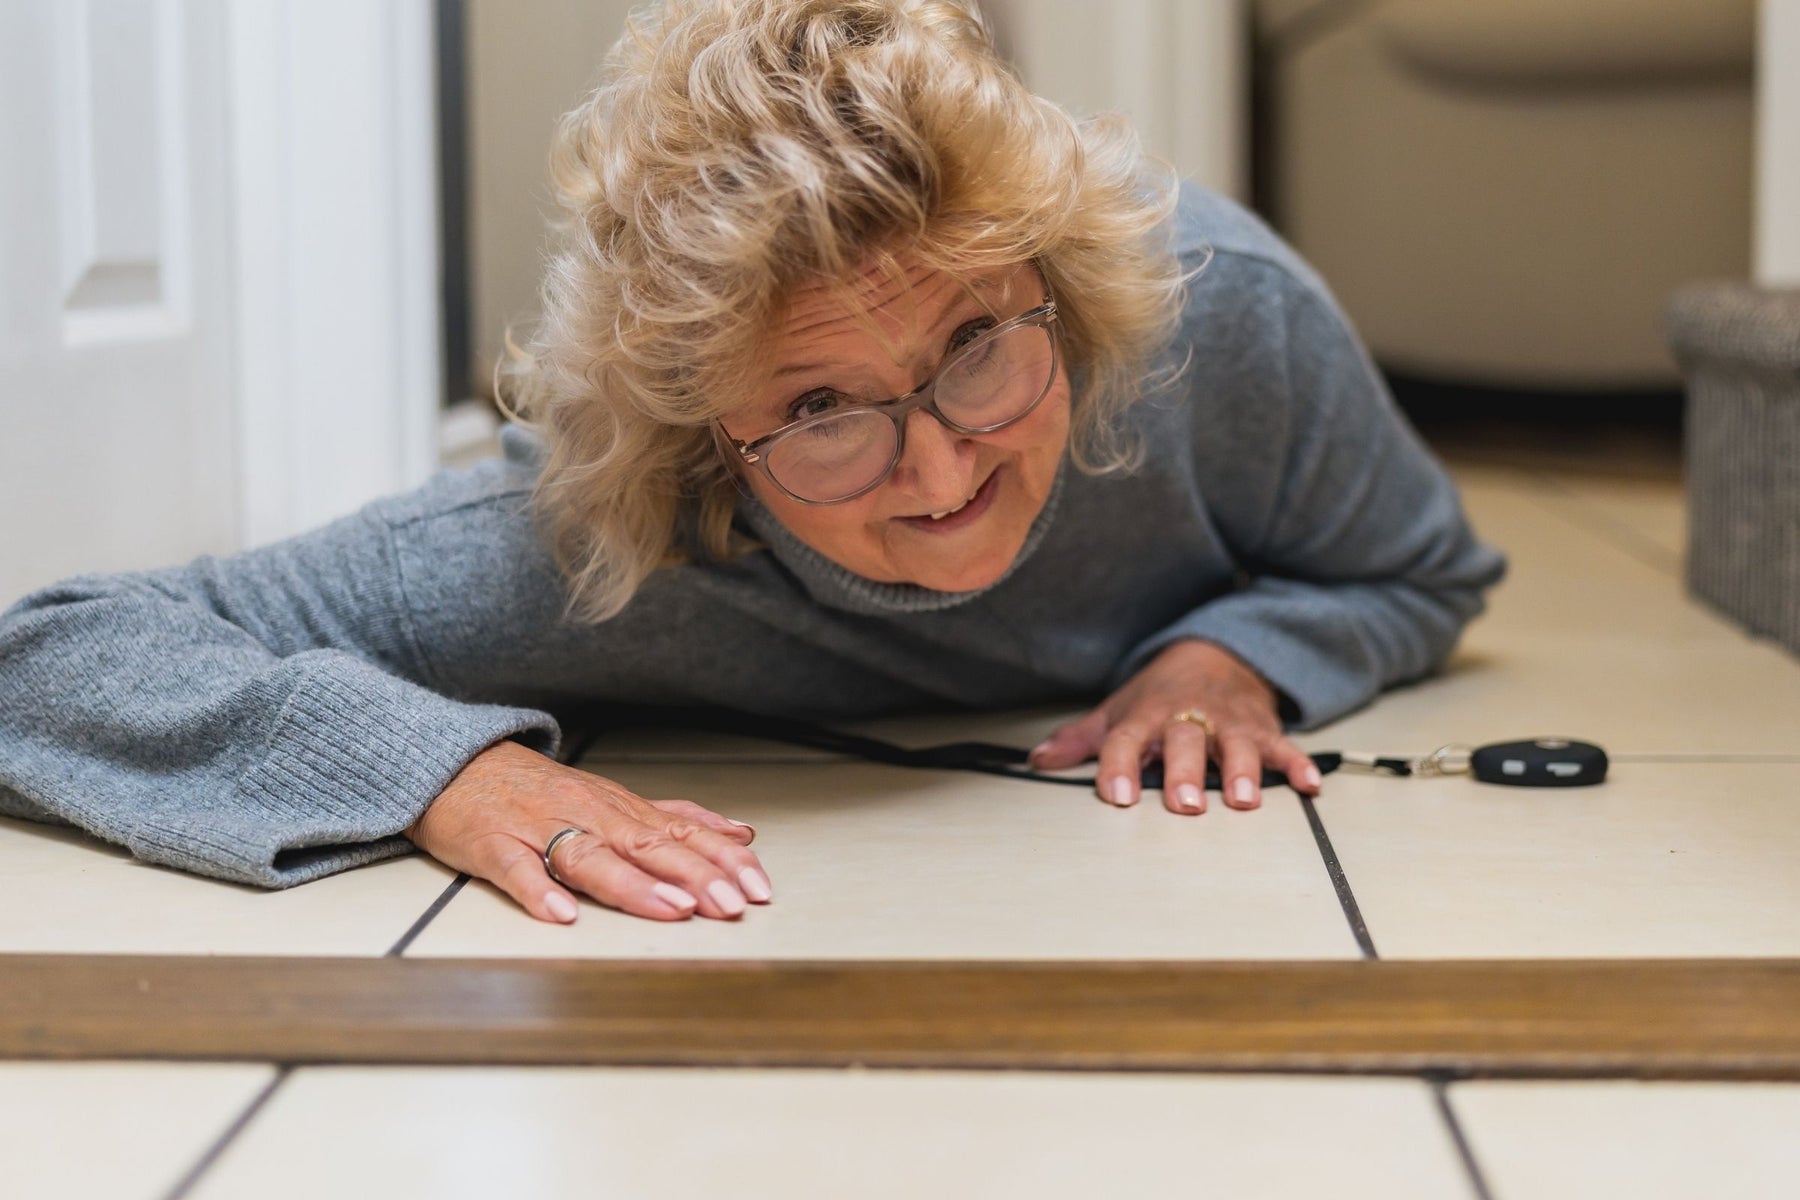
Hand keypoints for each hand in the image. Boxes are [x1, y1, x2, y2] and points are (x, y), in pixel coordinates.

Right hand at [405, 740, 771, 923]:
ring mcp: (539, 828)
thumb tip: (741, 834)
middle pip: (647, 846)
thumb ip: (676, 819)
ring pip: (591, 856)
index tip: (759, 888)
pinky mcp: (492, 844)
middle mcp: (588, 816)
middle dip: (693, 876)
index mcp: (620, 810)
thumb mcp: (616, 800)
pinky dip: (538, 890)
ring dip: (632, 884)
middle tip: (731, 905)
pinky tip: (562, 914)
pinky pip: (515, 869)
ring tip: (669, 908)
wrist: (457, 764)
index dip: (722, 861)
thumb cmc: (540, 791)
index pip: (682, 833)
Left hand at [1027, 640, 1321, 813]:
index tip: (1117, 796)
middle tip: (1184, 805)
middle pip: (1184, 741)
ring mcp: (1228, 722)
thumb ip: (1082, 741)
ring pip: (1235, 744)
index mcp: (1146, 715)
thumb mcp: (1118, 712)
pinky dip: (1298, 764)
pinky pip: (1283, 746)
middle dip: (1185, 772)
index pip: (1125, 740)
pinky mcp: (1262, 728)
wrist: (1214, 655)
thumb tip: (1038, 759)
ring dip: (1241, 770)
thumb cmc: (1160, 695)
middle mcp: (1187, 717)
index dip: (1119, 767)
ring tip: (1243, 800)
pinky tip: (1310, 786)